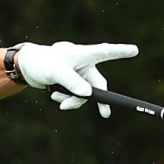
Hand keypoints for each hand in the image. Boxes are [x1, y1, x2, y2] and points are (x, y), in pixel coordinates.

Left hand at [15, 41, 138, 117]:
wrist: (28, 68)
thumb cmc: (42, 63)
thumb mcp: (57, 72)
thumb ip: (73, 83)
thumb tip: (88, 95)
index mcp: (84, 54)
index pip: (106, 52)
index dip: (121, 51)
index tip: (135, 50)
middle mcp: (85, 64)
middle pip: (98, 84)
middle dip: (99, 100)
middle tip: (105, 113)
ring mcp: (79, 75)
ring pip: (84, 94)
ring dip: (73, 100)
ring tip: (57, 99)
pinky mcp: (72, 83)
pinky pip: (75, 96)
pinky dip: (66, 99)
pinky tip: (54, 95)